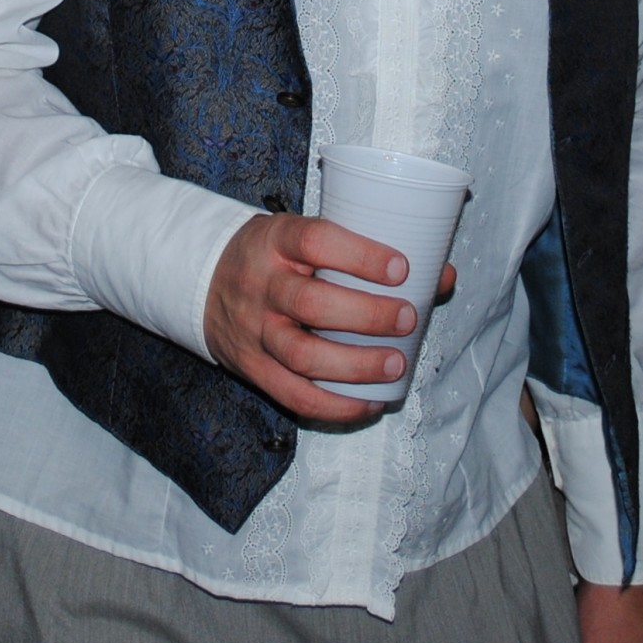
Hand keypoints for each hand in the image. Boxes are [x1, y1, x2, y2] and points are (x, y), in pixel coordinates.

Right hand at [201, 213, 442, 421]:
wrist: (202, 281)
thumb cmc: (274, 258)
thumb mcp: (303, 237)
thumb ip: (364, 254)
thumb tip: (440, 275)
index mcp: (276, 241)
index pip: (315, 241)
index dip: (360, 255)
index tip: (401, 268)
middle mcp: (261, 284)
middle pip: (311, 303)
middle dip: (366, 315)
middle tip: (407, 318)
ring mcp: (254, 329)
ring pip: (302, 355)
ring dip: (356, 366)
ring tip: (396, 365)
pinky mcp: (252, 367)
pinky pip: (293, 394)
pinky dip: (334, 405)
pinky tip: (369, 403)